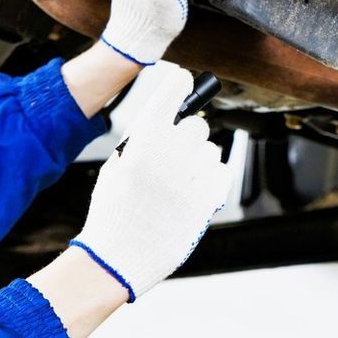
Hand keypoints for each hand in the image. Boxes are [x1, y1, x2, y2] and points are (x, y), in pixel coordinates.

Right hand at [69, 63, 229, 300]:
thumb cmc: (114, 210)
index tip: (184, 82)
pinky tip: (193, 192)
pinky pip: (223, 171)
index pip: (174, 89)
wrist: (119, 255)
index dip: (179, 84)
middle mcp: (172, 150)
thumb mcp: (117, 165)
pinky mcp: (210, 198)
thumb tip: (169, 120)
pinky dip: (212, 179)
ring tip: (177, 184)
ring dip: (198, 161)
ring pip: (210, 150)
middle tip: (172, 156)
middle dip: (186, 137)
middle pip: (197, 124)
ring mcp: (193, 174)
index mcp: (145, 136)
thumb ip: (143, 139)